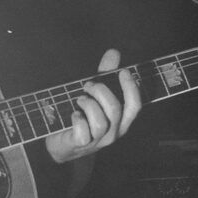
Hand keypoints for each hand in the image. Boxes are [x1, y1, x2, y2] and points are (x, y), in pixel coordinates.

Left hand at [45, 48, 140, 163]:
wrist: (62, 144)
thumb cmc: (83, 116)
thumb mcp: (95, 94)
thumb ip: (105, 75)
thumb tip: (114, 53)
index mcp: (121, 120)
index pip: (135, 106)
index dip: (131, 88)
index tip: (123, 71)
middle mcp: (114, 132)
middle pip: (115, 110)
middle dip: (100, 91)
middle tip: (88, 85)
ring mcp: (98, 141)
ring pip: (100, 121)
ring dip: (87, 105)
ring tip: (79, 101)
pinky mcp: (81, 144)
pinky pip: (83, 132)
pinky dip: (77, 120)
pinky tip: (73, 115)